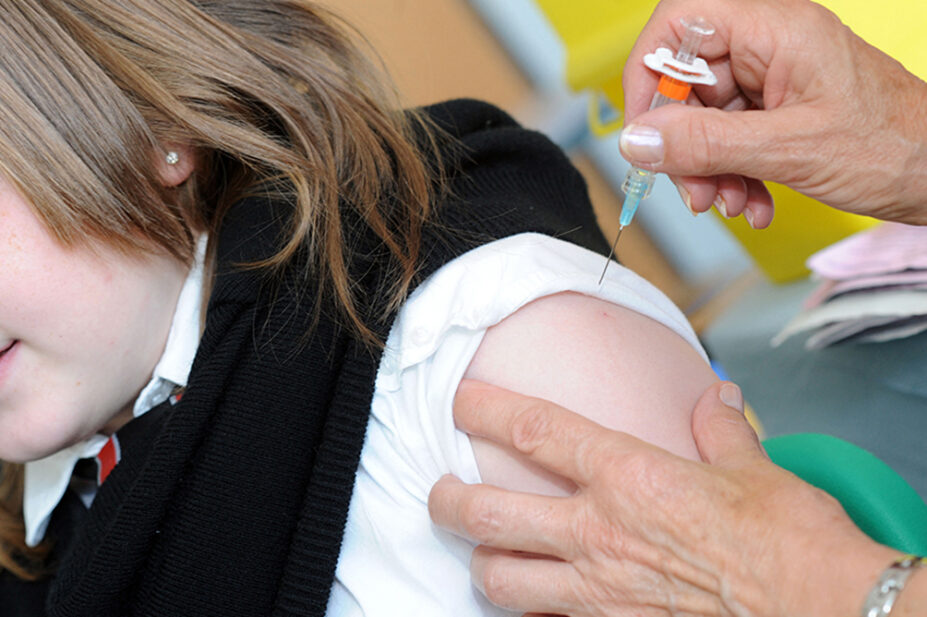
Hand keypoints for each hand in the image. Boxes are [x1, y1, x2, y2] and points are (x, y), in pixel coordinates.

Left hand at [429, 380, 896, 616]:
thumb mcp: (755, 469)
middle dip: (450, 502)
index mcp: (629, 477)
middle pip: (491, 516)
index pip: (535, 431)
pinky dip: (533, 611)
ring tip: (479, 553)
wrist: (820, 609)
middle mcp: (600, 533)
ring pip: (503, 581)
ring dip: (481, 565)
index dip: (487, 410)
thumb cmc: (789, 541)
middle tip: (441, 492)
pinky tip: (536, 602)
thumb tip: (715, 398)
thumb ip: (720, 430)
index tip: (462, 401)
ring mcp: (601, 590)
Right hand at [620, 0, 926, 227]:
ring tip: (731, 202)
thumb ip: (705, 143)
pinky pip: (732, 138)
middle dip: (683, 142)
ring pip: (707, 117)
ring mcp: (777, 79)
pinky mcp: (782, 110)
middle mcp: (772, 46)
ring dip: (709, 168)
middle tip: (694, 188)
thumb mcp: (789, 149)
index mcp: (776, 29)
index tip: (645, 129)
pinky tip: (754, 202)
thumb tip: (638, 141)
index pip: (680, 23)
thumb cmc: (897, 147)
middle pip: (689, 81)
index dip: (650, 73)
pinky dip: (733, 174)